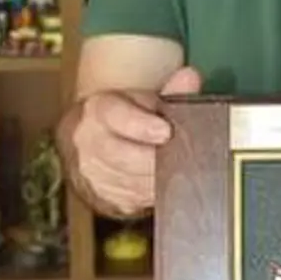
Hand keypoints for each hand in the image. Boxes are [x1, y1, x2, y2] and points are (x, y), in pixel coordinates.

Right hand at [71, 65, 201, 214]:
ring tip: (182, 169)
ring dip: (161, 177)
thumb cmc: (124, 119)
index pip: (115, 116)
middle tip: (183, 157)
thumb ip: (170, 90)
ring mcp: (94, 175)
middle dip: (157, 158)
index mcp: (98, 111)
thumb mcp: (143, 100)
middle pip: (124, 156)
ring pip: (133, 182)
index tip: (165, 131)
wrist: (91, 145)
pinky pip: (137, 201)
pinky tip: (169, 183)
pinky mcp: (106, 199)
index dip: (140, 125)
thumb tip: (190, 78)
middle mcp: (89, 144)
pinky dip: (156, 193)